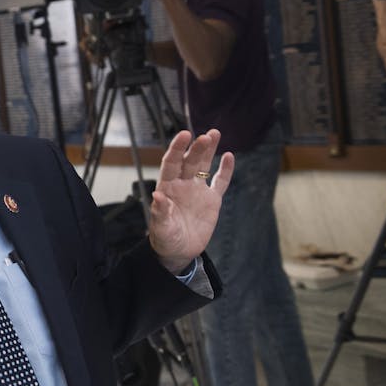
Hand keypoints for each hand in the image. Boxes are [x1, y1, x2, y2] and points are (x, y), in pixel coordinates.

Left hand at [148, 129, 233, 271]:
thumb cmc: (165, 239)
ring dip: (208, 150)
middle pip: (189, 161)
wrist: (179, 252)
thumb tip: (156, 196)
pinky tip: (229, 156)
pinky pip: (219, 182)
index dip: (177, 149)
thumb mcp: (161, 228)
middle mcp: (182, 185)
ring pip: (204, 165)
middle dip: (197, 148)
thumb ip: (160, 212)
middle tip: (205, 136)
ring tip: (214, 133)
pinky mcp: (212, 200)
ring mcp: (197, 191)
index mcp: (167, 188)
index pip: (171, 163)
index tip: (184, 135)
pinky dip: (225, 170)